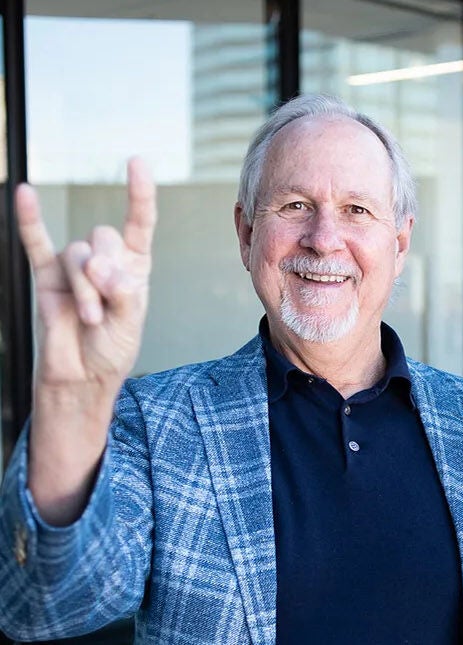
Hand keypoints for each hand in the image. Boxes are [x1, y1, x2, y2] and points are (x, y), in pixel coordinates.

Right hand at [19, 158, 155, 524]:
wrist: (80, 375)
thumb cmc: (111, 349)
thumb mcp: (130, 322)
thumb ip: (121, 291)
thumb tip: (98, 265)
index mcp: (134, 267)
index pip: (139, 223)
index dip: (139, 193)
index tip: (136, 161)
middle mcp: (105, 260)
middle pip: (103, 238)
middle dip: (106, 274)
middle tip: (105, 309)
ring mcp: (73, 266)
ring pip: (77, 255)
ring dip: (84, 289)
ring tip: (90, 318)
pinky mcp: (45, 275)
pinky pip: (36, 242)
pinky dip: (28, 219)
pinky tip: (23, 192)